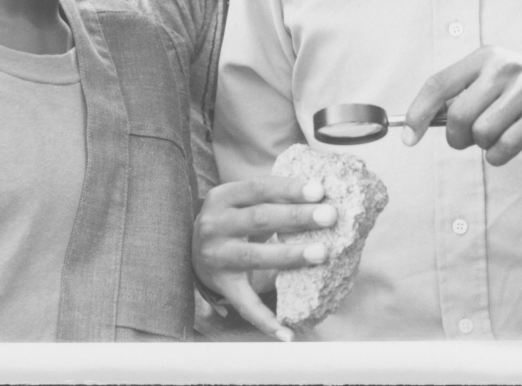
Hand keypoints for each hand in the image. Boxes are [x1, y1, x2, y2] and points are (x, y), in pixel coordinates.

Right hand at [193, 176, 336, 340]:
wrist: (192, 250)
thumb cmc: (233, 219)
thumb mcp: (243, 201)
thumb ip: (273, 196)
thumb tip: (321, 195)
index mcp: (222, 197)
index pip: (259, 187)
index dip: (289, 188)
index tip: (319, 190)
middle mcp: (215, 225)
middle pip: (260, 218)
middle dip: (297, 217)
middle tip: (330, 216)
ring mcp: (216, 257)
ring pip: (256, 256)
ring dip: (290, 255)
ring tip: (321, 253)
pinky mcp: (222, 285)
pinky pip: (245, 304)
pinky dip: (266, 320)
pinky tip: (288, 332)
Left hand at [401, 46, 521, 165]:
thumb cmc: (520, 95)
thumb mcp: (490, 83)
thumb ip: (457, 98)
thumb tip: (414, 126)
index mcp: (485, 56)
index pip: (438, 84)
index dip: (417, 113)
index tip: (407, 139)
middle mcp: (505, 66)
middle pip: (458, 116)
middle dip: (457, 137)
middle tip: (469, 139)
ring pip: (482, 134)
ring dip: (483, 146)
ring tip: (497, 136)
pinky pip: (504, 147)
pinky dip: (498, 156)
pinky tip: (508, 147)